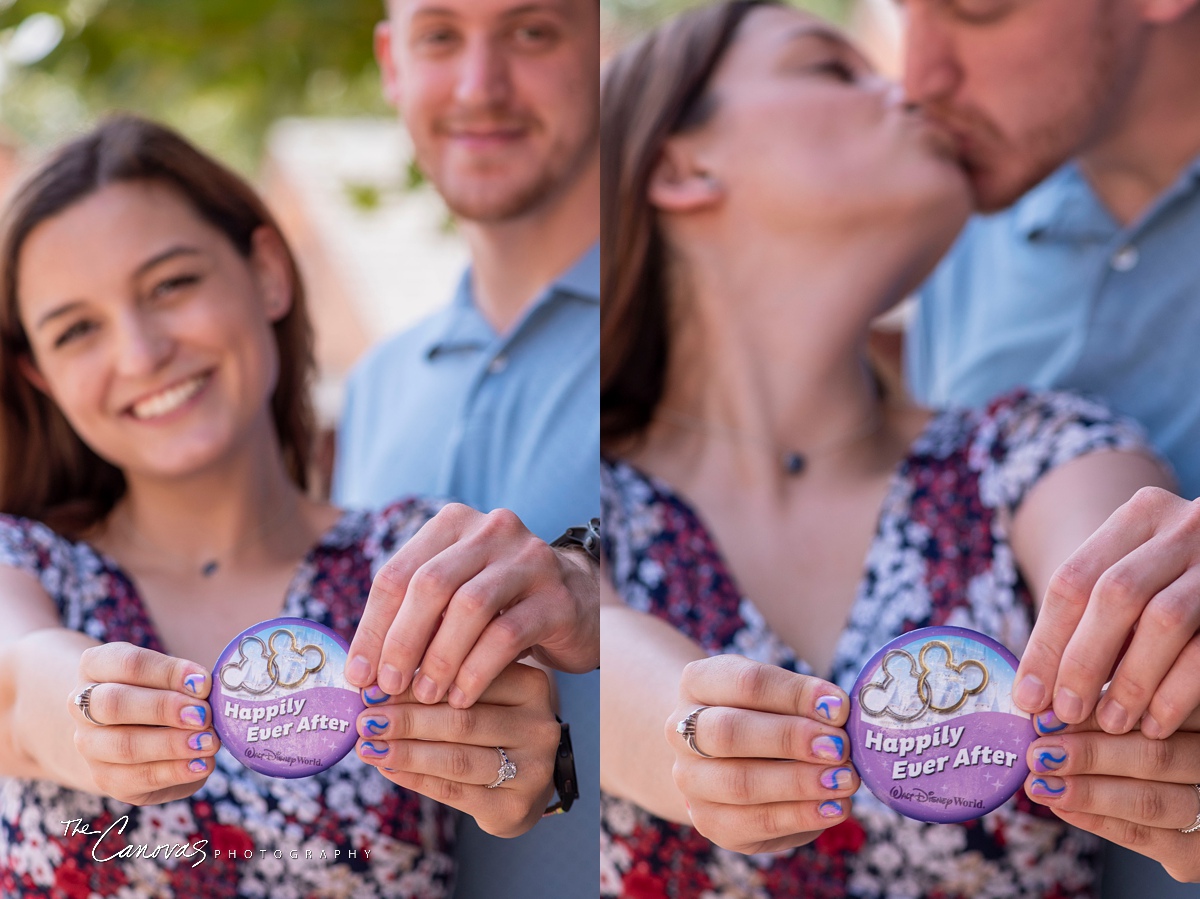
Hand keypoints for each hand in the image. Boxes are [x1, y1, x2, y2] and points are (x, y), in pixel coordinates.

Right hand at [69, 643, 218, 805]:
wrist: (123, 734)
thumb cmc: (157, 692)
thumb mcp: (167, 677)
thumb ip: (187, 682)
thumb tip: (216, 692)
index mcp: (96, 666)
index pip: (128, 663)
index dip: (167, 672)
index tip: (204, 682)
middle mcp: (82, 705)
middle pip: (115, 704)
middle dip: (164, 708)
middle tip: (204, 714)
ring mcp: (90, 745)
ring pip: (124, 745)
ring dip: (172, 744)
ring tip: (210, 742)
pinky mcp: (106, 778)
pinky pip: (137, 778)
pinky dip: (174, 771)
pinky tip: (202, 764)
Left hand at [347, 503, 598, 708]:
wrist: (578, 603)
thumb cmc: (499, 606)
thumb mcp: (452, 599)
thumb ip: (411, 617)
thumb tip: (359, 669)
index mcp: (454, 523)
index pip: (398, 572)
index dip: (372, 627)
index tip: (358, 675)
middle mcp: (492, 529)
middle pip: (430, 584)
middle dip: (402, 641)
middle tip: (387, 687)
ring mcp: (530, 559)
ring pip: (469, 606)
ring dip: (439, 658)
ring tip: (425, 696)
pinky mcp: (557, 596)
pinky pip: (508, 634)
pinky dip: (477, 670)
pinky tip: (462, 697)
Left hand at [353, 661, 558, 837]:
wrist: (526, 784)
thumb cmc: (493, 728)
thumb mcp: (480, 695)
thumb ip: (441, 684)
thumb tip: (376, 685)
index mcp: (532, 686)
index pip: (468, 680)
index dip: (416, 685)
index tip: (374, 688)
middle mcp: (540, 725)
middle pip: (462, 721)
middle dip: (406, 720)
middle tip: (365, 719)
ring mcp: (533, 769)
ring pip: (457, 759)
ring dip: (406, 753)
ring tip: (368, 746)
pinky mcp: (516, 806)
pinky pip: (454, 792)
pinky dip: (416, 778)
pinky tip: (389, 767)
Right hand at [665, 655, 857, 854]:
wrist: (724, 759)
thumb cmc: (763, 716)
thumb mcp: (777, 695)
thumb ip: (804, 702)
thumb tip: (840, 713)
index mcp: (697, 683)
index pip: (744, 682)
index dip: (794, 694)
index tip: (838, 706)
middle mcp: (682, 730)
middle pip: (729, 732)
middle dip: (790, 739)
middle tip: (840, 746)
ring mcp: (690, 780)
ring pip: (739, 783)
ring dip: (800, 782)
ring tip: (845, 779)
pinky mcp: (710, 822)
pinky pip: (754, 822)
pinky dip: (800, 816)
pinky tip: (833, 807)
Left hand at [1015, 487, 1199, 737]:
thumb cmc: (1167, 587)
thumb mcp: (1129, 578)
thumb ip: (1087, 618)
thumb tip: (1032, 691)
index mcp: (1139, 515)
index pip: (1073, 579)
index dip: (1046, 642)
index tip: (1027, 695)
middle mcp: (1183, 527)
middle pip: (1114, 593)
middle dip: (1084, 660)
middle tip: (1064, 711)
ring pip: (1164, 619)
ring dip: (1131, 680)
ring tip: (1109, 723)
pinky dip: (1176, 691)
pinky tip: (1154, 724)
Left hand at [1025, 705, 1199, 882]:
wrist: (1182, 808)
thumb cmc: (1140, 750)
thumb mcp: (1132, 719)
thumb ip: (1102, 710)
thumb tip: (1041, 709)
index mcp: (1198, 720)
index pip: (1150, 712)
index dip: (1093, 715)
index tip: (1045, 717)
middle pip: (1154, 756)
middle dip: (1088, 754)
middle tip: (1038, 753)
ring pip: (1149, 801)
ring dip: (1087, 792)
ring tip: (1040, 783)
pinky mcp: (1197, 852)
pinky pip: (1145, 837)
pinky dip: (1097, 821)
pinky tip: (1062, 806)